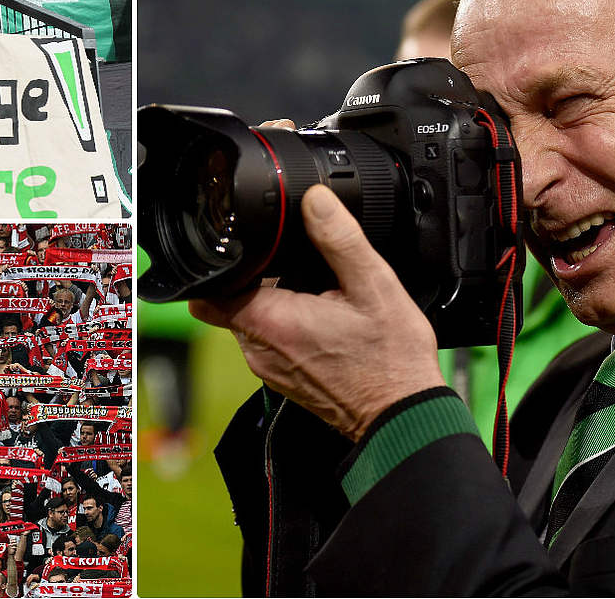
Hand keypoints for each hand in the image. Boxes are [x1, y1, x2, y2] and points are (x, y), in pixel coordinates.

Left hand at [188, 185, 443, 441]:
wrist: (403, 414)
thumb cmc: (391, 361)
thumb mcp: (374, 286)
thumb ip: (339, 238)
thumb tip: (316, 200)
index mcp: (271, 322)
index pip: (211, 290)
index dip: (225, 264)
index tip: (251, 251)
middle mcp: (259, 349)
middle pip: (230, 300)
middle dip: (254, 278)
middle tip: (295, 268)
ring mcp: (268, 367)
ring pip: (249, 319)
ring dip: (272, 301)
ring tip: (314, 294)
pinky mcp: (282, 377)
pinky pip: (268, 339)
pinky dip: (285, 323)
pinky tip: (322, 319)